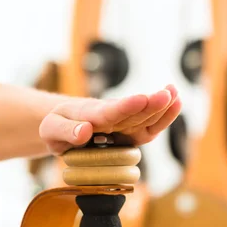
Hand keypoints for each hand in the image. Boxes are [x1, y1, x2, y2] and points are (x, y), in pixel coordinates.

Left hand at [39, 85, 181, 154]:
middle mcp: (110, 117)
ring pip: (144, 117)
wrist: (63, 123)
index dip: (124, 107)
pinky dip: (163, 117)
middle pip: (132, 112)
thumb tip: (84, 131)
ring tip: (175, 94)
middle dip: (149, 104)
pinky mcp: (131, 132)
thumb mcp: (50, 131)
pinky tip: (177, 103)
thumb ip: (65, 131)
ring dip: (160, 107)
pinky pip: (149, 127)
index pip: (108, 112)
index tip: (140, 99)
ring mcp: (123, 123)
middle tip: (166, 94)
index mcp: (89, 115)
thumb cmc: (56, 127)